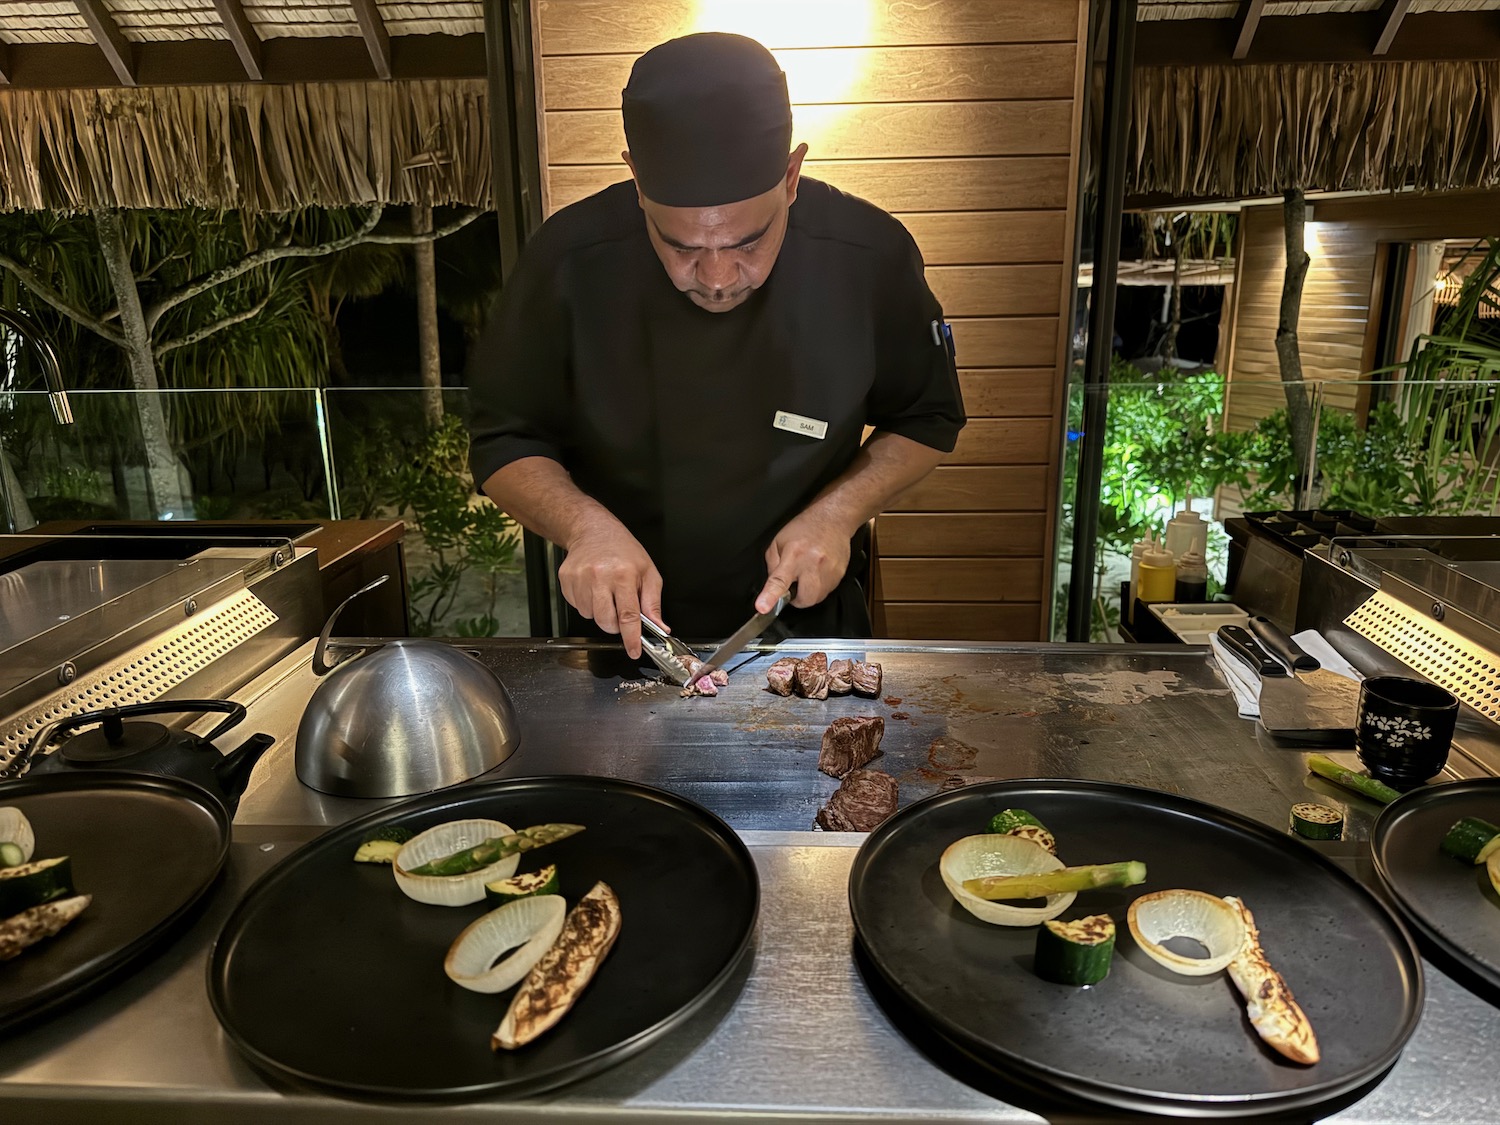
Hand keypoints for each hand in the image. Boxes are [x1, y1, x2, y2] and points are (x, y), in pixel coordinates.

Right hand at [558, 515, 663, 658]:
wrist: (593, 530)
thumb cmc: (623, 550)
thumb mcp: (648, 572)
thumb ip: (653, 602)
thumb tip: (659, 627)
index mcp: (623, 574)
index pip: (628, 616)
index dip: (631, 638)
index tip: (634, 651)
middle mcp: (600, 576)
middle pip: (606, 621)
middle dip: (615, 625)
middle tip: (620, 611)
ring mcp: (580, 578)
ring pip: (590, 616)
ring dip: (600, 612)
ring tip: (606, 592)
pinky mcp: (566, 580)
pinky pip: (578, 606)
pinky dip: (587, 603)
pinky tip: (593, 588)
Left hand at [756, 509, 851, 613]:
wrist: (833, 519)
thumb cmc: (804, 528)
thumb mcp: (778, 542)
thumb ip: (772, 565)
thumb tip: (771, 586)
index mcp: (794, 554)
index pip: (780, 580)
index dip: (771, 596)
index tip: (763, 607)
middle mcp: (813, 563)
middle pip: (804, 598)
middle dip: (797, 598)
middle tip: (795, 583)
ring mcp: (830, 570)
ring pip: (817, 598)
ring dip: (809, 593)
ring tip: (807, 574)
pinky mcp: (840, 574)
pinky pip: (827, 592)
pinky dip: (819, 587)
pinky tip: (818, 571)